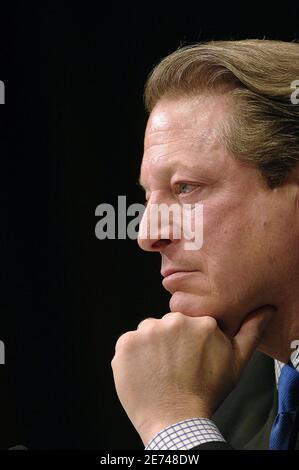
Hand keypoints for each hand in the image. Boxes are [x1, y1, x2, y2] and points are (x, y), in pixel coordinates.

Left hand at [111, 307, 273, 444]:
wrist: (175, 421)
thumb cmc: (206, 393)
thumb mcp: (235, 362)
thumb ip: (250, 332)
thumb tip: (266, 310)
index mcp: (201, 322)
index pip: (189, 323)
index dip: (189, 341)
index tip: (189, 358)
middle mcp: (174, 321)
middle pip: (168, 326)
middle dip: (170, 341)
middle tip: (174, 366)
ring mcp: (147, 331)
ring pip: (148, 332)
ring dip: (150, 347)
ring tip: (158, 370)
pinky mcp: (126, 343)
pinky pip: (129, 343)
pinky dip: (133, 356)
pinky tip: (144, 372)